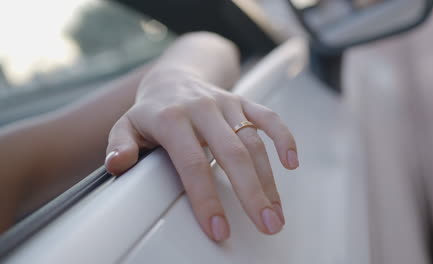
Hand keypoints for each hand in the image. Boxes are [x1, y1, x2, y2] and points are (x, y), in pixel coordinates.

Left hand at [105, 69, 298, 240]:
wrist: (173, 78)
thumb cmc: (152, 110)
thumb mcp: (127, 125)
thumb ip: (121, 144)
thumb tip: (118, 164)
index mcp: (171, 118)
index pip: (192, 163)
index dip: (206, 198)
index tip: (218, 228)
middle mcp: (202, 108)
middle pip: (232, 154)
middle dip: (251, 193)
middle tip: (266, 224)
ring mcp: (226, 103)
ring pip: (254, 142)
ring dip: (269, 179)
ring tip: (275, 213)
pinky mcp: (243, 100)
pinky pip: (269, 117)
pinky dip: (284, 137)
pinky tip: (291, 163)